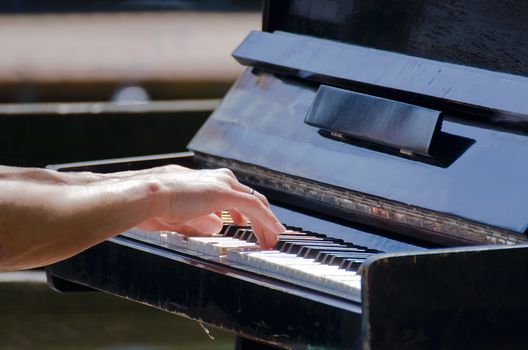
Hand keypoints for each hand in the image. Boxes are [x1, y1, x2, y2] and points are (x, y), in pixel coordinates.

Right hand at [137, 166, 283, 248]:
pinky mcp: (225, 193)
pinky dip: (268, 220)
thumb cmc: (153, 206)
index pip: (235, 197)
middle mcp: (218, 179)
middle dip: (261, 218)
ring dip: (266, 222)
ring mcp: (223, 184)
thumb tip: (217, 226)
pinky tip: (275, 232)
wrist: (146, 196)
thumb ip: (201, 221)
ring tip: (273, 239)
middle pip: (250, 198)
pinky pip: (255, 207)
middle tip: (268, 235)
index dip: (246, 213)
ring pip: (255, 202)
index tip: (251, 227)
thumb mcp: (181, 217)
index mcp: (206, 183)